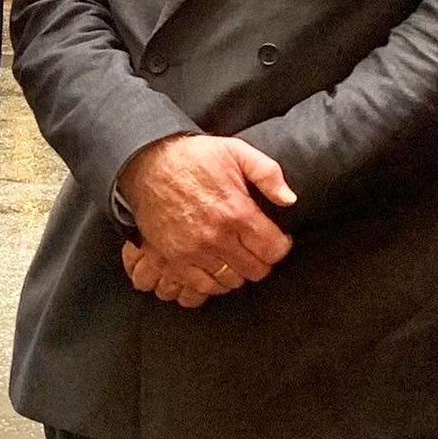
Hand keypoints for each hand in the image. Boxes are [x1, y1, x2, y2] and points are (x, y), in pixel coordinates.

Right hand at [117, 134, 294, 298]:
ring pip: (231, 282)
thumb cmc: (194, 157)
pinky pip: (202, 287)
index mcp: (236, 212)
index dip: (281, 246)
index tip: (276, 239)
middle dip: (261, 261)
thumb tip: (290, 200)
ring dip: (237, 272)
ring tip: (235, 256)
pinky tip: (215, 267)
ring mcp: (193, 252)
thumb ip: (268, 173)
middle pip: (255, 271)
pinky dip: (213, 282)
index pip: (274, 250)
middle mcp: (216, 237)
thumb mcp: (236, 151)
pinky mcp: (173, 260)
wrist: (147, 163)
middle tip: (255, 248)